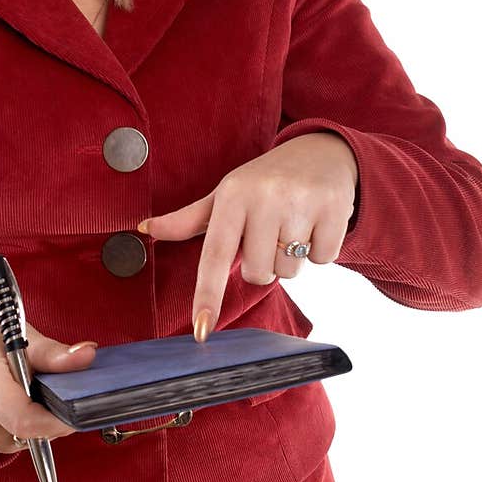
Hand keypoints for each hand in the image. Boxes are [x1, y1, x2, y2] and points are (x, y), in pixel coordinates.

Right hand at [0, 309, 97, 452]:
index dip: (56, 421)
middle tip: (63, 391)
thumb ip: (55, 353)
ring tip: (41, 390)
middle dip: (54, 418)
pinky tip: (30, 402)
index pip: (23, 418)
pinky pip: (18, 440)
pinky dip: (32, 425)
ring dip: (44, 421)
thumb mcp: (25, 336)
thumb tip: (88, 355)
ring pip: (26, 439)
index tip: (78, 410)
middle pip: (28, 431)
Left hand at [138, 133, 357, 339]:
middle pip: (257, 272)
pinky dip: (320, 250)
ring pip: (289, 271)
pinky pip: (323, 260)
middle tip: (268, 233)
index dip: (207, 294)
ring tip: (293, 225)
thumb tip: (146, 229)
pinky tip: (316, 223)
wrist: (321, 151)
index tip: (201, 330)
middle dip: (263, 263)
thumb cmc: (264, 181)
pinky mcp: (335, 209)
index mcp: (233, 194)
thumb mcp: (226, 195)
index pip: (215, 254)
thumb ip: (189, 219)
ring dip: (291, 259)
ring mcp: (301, 202)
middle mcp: (265, 196)